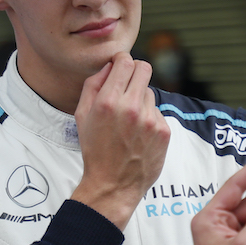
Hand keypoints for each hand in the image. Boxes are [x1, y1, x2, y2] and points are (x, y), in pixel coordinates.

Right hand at [71, 53, 170, 229]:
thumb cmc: (95, 150)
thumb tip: (109, 65)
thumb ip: (93, 84)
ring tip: (129, 120)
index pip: (125, 61)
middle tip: (128, 83)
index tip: (120, 66)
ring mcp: (150, 120)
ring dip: (140, 99)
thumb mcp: (82, 115)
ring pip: (149, 92)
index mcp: (108, 102)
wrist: (113, 184)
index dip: (122, 60)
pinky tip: (138, 134)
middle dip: (135, 71)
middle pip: (144, 68)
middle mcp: (130, 108)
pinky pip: (157, 111)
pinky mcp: (163, 131)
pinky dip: (148, 118)